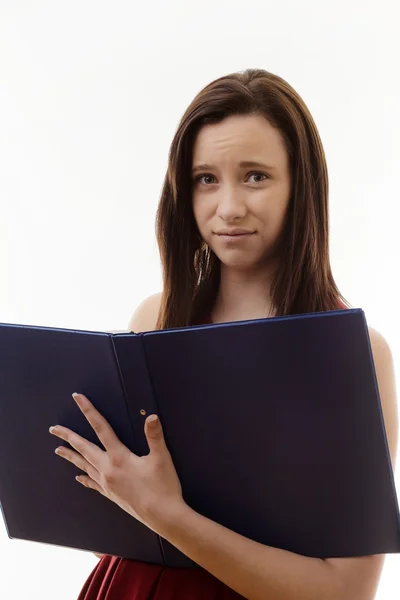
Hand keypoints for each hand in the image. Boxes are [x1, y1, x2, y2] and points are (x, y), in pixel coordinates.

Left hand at [49, 393, 184, 532]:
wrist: (163, 516)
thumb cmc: (163, 486)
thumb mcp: (161, 458)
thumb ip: (155, 436)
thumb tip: (152, 416)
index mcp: (119, 457)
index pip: (101, 428)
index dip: (89, 411)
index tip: (77, 398)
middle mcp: (108, 470)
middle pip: (84, 448)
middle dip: (68, 437)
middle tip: (53, 429)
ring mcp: (108, 483)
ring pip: (84, 465)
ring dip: (71, 456)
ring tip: (58, 450)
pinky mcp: (112, 494)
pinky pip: (93, 483)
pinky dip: (84, 478)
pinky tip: (78, 478)